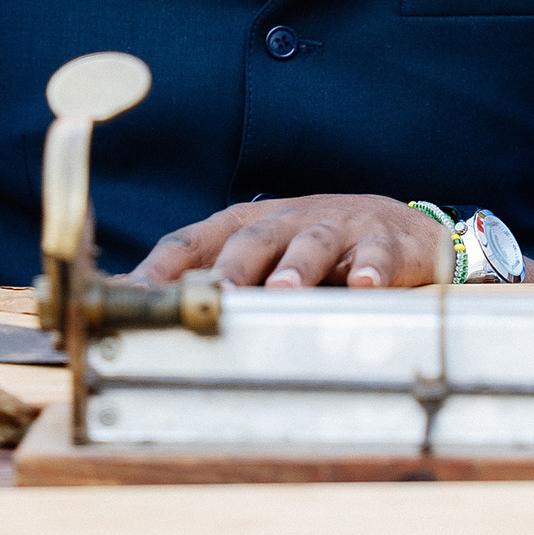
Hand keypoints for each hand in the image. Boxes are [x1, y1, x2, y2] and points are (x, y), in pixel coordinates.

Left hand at [125, 194, 451, 288]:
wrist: (396, 227)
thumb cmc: (313, 249)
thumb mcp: (261, 257)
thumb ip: (211, 281)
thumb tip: (142, 313)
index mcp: (247, 226)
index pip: (195, 240)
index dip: (165, 265)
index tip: (137, 292)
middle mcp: (287, 221)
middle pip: (253, 239)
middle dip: (233, 267)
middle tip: (217, 294)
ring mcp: (337, 227)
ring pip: (312, 242)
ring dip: (297, 265)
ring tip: (286, 289)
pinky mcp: (383, 240)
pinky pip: (377, 252)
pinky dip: (371, 268)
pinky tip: (366, 286)